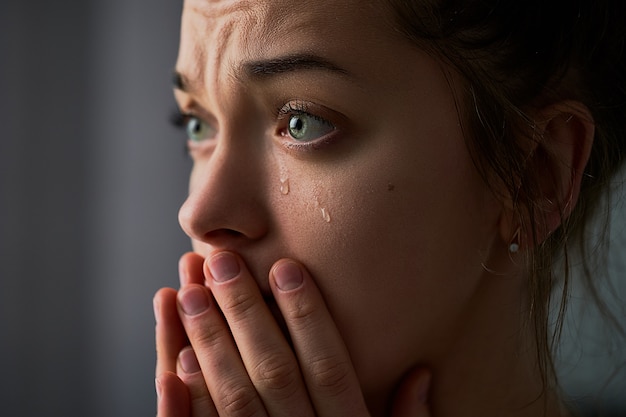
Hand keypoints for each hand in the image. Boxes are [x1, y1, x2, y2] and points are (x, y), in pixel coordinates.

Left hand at [154, 252, 431, 415]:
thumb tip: (422, 374)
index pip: (328, 366)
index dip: (307, 316)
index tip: (285, 267)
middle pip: (273, 371)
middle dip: (244, 313)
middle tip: (220, 262)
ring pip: (232, 400)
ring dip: (207, 344)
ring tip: (188, 292)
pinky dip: (182, 410)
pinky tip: (170, 367)